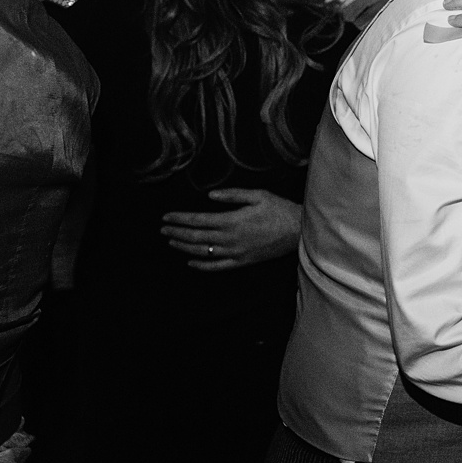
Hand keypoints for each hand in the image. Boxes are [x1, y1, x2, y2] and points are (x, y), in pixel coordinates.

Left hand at [160, 188, 302, 270]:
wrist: (299, 231)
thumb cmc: (280, 210)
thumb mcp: (259, 195)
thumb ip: (233, 195)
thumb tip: (210, 196)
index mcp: (232, 220)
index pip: (199, 220)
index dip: (181, 218)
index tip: (167, 216)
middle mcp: (230, 239)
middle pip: (196, 237)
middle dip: (177, 232)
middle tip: (163, 228)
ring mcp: (234, 253)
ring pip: (202, 252)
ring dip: (184, 248)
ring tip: (171, 242)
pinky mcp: (241, 262)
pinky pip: (216, 267)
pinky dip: (201, 266)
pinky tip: (190, 263)